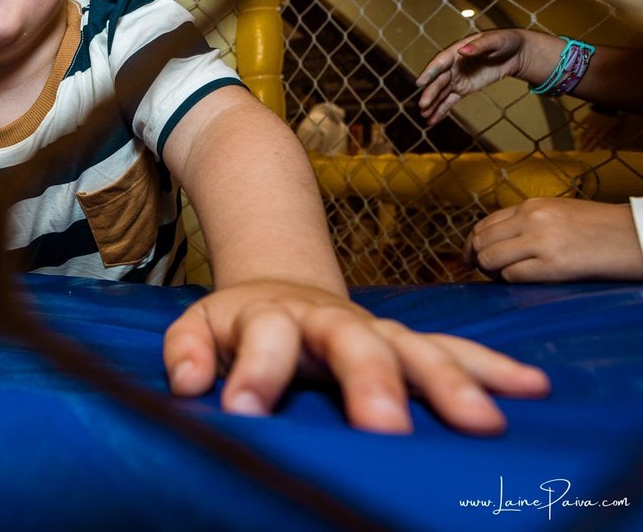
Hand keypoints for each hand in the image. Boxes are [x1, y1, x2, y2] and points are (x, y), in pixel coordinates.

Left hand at [163, 280, 549, 434]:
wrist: (280, 289)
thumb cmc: (237, 325)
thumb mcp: (198, 327)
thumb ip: (185, 350)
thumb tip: (185, 384)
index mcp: (269, 317)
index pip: (264, 337)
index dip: (254, 371)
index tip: (244, 409)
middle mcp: (328, 320)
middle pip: (353, 341)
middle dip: (370, 381)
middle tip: (384, 426)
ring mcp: (372, 329)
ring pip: (413, 348)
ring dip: (448, 381)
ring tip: (480, 421)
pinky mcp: (403, 341)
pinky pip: (452, 351)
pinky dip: (490, 369)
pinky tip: (530, 388)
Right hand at [416, 30, 529, 125]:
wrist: (515, 53)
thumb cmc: (504, 41)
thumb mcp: (494, 41)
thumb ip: (478, 46)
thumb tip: (462, 50)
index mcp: (455, 52)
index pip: (440, 63)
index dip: (429, 73)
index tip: (420, 83)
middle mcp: (451, 66)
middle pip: (438, 81)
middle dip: (430, 93)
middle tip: (423, 104)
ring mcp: (456, 79)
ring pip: (440, 93)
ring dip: (432, 104)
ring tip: (424, 116)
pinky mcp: (462, 90)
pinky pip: (449, 101)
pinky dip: (440, 111)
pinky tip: (432, 121)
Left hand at [465, 198, 642, 280]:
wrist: (636, 236)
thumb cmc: (601, 229)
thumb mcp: (559, 214)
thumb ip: (528, 223)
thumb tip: (498, 243)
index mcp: (532, 205)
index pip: (485, 224)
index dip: (473, 244)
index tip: (470, 258)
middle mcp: (532, 218)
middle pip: (482, 241)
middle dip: (478, 260)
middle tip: (486, 273)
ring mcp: (541, 240)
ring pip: (490, 259)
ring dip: (492, 273)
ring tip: (505, 278)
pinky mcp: (553, 264)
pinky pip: (512, 276)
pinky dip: (511, 283)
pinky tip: (524, 283)